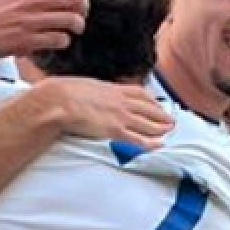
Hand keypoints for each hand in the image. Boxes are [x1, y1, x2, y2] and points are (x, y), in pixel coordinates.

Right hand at [37, 77, 173, 149]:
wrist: (60, 101)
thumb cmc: (65, 92)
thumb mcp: (84, 85)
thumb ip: (93, 90)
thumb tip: (90, 92)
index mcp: (112, 89)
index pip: (139, 93)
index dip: (151, 100)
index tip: (157, 103)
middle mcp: (120, 102)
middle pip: (148, 108)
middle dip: (161, 114)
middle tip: (170, 119)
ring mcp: (120, 116)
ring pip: (147, 123)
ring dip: (161, 127)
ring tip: (170, 130)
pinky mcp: (115, 131)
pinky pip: (138, 138)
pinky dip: (151, 142)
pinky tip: (159, 145)